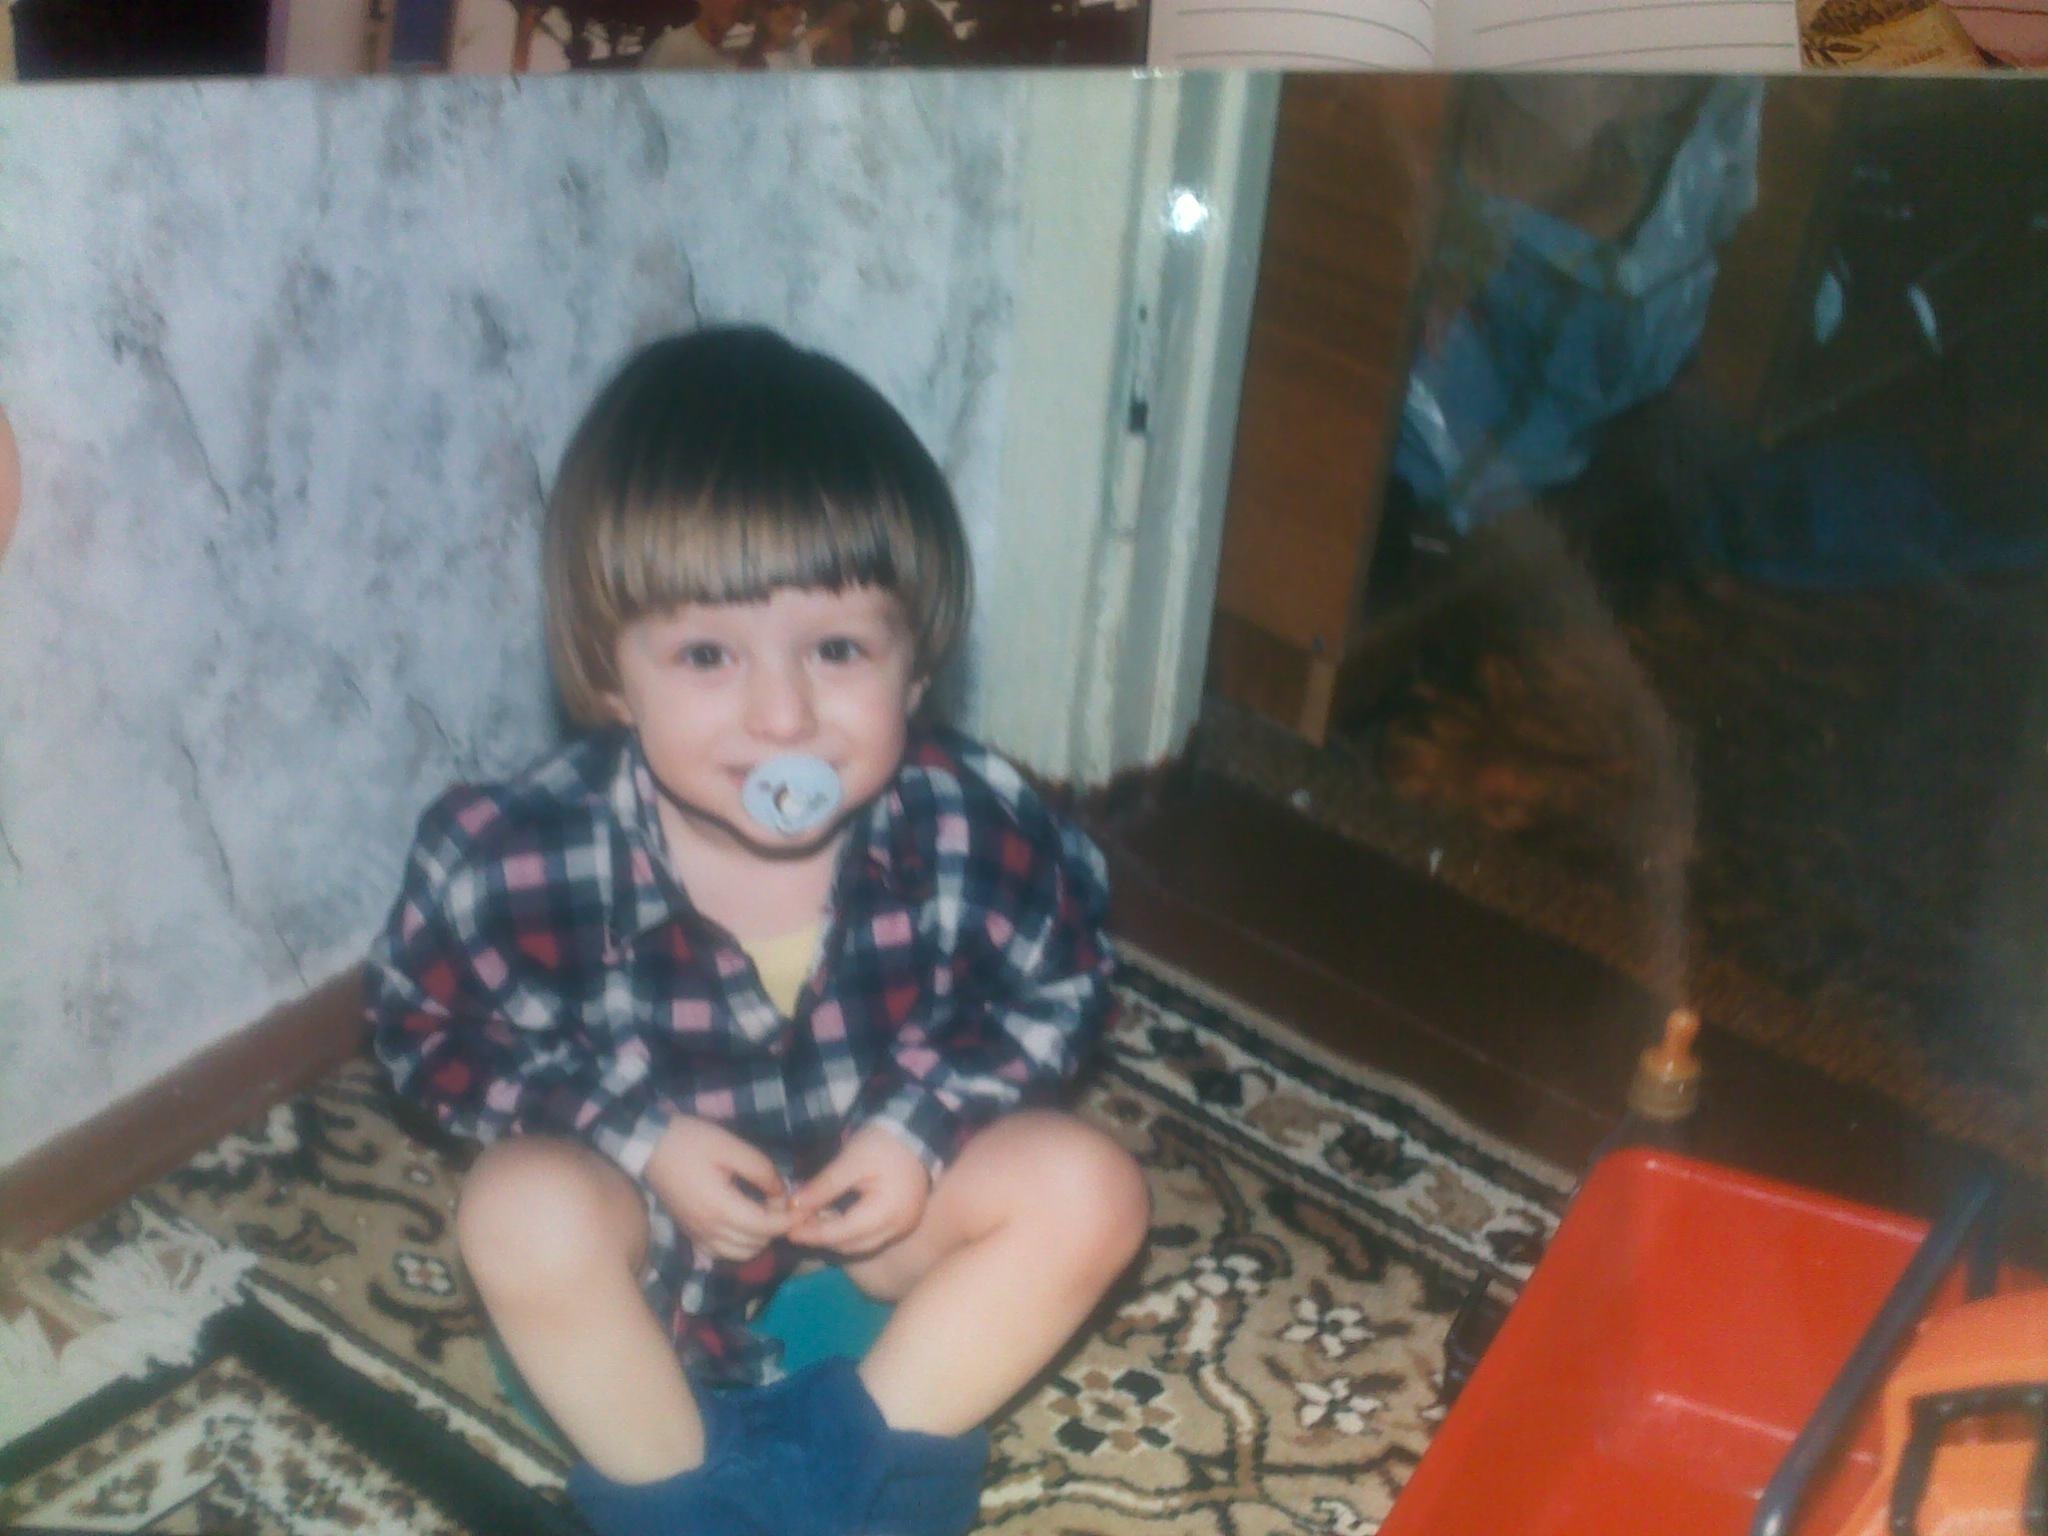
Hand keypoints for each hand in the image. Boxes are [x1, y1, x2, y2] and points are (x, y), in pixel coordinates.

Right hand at [644, 1116, 791, 1264]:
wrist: (651, 1146)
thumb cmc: (692, 1141)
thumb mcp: (731, 1145)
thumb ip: (762, 1170)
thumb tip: (782, 1191)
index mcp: (720, 1207)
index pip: (765, 1226)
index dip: (789, 1219)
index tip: (804, 1207)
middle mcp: (708, 1229)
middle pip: (756, 1244)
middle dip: (776, 1227)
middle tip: (781, 1201)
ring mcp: (697, 1235)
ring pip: (741, 1254)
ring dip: (759, 1238)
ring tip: (764, 1211)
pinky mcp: (690, 1235)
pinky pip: (721, 1253)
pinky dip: (739, 1245)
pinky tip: (743, 1223)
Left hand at [787, 1125, 929, 1258]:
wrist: (917, 1133)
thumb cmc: (884, 1144)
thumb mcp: (851, 1160)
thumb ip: (824, 1186)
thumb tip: (794, 1206)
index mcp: (886, 1212)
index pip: (843, 1232)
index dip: (813, 1233)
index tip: (788, 1230)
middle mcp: (897, 1228)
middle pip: (851, 1245)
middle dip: (822, 1238)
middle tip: (797, 1226)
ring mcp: (902, 1228)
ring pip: (861, 1245)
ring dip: (835, 1237)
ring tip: (812, 1222)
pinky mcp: (902, 1223)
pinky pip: (871, 1237)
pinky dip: (850, 1233)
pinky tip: (833, 1219)